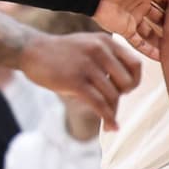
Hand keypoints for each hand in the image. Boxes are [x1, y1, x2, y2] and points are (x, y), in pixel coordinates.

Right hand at [18, 31, 142, 129]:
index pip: (136, 64)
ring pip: (113, 95)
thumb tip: (126, 86)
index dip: (135, 81)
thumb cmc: (61, 53)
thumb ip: (107, 58)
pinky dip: (108, 118)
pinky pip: (99, 104)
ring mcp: (87, 65)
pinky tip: (110, 127)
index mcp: (106, 41)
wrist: (31, 50)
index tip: (126, 89)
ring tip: (109, 120)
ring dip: (112, 111)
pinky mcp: (75, 81)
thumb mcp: (88, 45)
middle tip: (111, 101)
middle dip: (122, 96)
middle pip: (126, 82)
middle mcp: (99, 50)